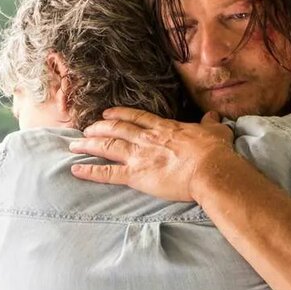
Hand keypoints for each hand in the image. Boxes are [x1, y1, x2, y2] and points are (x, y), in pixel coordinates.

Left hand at [69, 108, 235, 201]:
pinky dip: (90, 171)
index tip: (107, 113)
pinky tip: (76, 169)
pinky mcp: (136, 176)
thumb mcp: (216, 131)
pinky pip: (108, 173)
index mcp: (165, 128)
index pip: (137, 117)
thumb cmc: (215, 152)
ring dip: (89, 144)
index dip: (120, 114)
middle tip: (86, 129)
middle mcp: (147, 139)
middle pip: (117, 129)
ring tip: (74, 145)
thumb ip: (211, 122)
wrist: (211, 170)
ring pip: (108, 146)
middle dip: (99, 128)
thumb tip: (213, 116)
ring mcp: (139, 156)